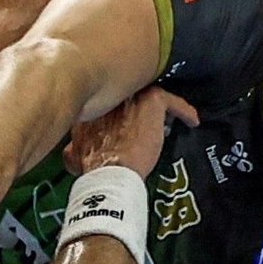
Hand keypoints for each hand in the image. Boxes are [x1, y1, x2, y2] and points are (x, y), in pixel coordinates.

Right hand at [65, 85, 197, 177]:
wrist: (110, 170)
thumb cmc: (94, 167)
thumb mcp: (74, 157)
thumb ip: (74, 150)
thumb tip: (71, 153)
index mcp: (92, 106)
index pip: (108, 101)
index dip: (119, 112)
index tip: (126, 123)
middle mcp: (112, 95)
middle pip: (129, 94)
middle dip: (138, 104)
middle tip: (149, 118)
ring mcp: (132, 95)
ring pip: (151, 93)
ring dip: (160, 105)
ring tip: (169, 115)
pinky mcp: (153, 101)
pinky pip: (172, 101)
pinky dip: (183, 110)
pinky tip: (191, 120)